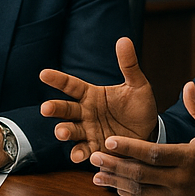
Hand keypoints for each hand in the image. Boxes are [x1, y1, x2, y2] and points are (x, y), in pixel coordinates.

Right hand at [40, 36, 158, 162]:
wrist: (151, 133)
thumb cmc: (140, 107)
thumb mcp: (138, 85)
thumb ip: (128, 65)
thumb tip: (124, 39)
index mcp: (91, 95)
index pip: (70, 85)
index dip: (57, 80)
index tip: (43, 74)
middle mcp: (85, 113)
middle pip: (65, 109)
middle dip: (54, 109)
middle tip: (46, 108)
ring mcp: (88, 132)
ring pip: (70, 131)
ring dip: (63, 131)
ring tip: (61, 132)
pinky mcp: (95, 149)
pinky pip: (83, 151)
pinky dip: (79, 154)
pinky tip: (79, 155)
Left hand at [86, 81, 194, 195]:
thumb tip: (189, 86)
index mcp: (190, 159)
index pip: (154, 154)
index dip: (130, 148)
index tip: (109, 141)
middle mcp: (181, 181)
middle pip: (142, 174)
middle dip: (115, 165)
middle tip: (94, 156)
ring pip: (141, 191)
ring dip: (117, 181)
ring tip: (96, 172)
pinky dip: (129, 193)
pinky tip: (114, 184)